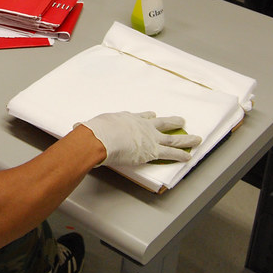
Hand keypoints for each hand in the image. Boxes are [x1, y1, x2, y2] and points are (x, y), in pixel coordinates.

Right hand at [75, 111, 201, 166]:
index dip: (148, 117)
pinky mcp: (153, 151)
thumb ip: (86, 128)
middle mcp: (142, 126)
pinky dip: (181, 155)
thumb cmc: (95, 131)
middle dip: (172, 122)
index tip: (153, 116)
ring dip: (186, 139)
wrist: (102, 138)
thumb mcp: (90, 126)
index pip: (141, 117)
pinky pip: (171, 153)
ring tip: (196, 139)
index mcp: (127, 119)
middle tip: (181, 121)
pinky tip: (189, 156)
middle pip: (162, 123)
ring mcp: (150, 138)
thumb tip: (76, 128)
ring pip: (172, 138)